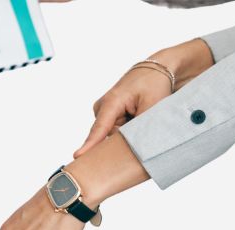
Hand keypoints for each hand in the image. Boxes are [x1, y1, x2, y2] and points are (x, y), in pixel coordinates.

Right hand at [74, 39, 213, 157]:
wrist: (157, 68)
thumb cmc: (154, 82)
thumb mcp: (153, 105)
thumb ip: (141, 128)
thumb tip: (132, 148)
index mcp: (112, 102)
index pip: (99, 129)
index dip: (89, 144)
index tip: (77, 156)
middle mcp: (103, 107)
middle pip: (107, 136)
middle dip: (121, 140)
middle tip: (139, 129)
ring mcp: (104, 111)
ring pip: (113, 134)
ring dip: (128, 132)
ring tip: (142, 116)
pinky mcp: (110, 115)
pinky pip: (116, 130)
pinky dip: (127, 129)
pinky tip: (137, 117)